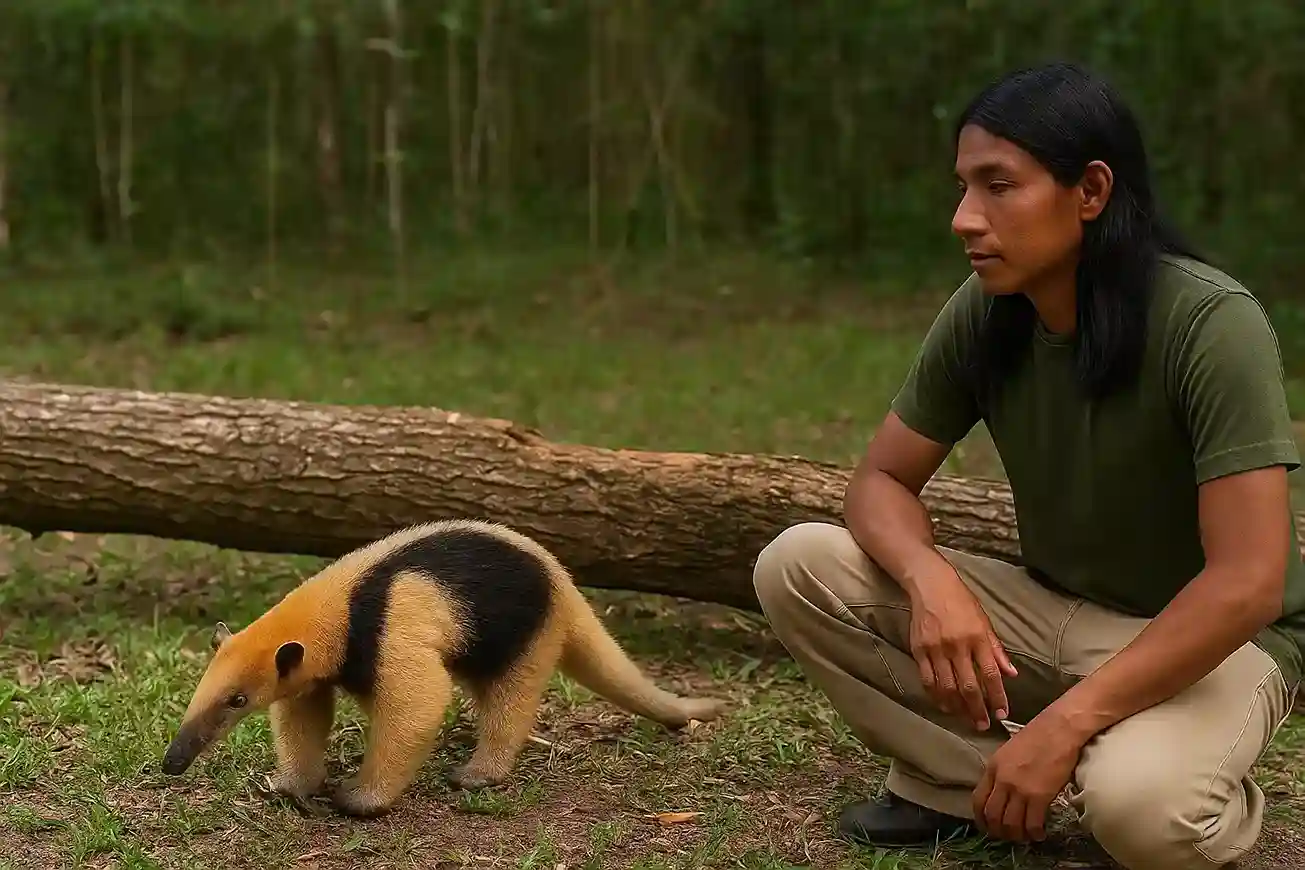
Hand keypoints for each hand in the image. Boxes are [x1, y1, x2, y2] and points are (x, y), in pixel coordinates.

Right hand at [908, 568, 1017, 729]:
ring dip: (956, 707)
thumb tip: (1011, 674)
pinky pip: (927, 679)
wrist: (931, 585)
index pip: (991, 675)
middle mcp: (957, 646)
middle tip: (983, 725)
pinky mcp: (918, 650)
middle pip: (969, 686)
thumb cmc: (962, 602)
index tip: (1002, 714)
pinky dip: (936, 695)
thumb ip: (996, 650)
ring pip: (947, 687)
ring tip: (964, 718)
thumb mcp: (985, 623)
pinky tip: (943, 705)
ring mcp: (936, 649)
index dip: (997, 697)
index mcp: (978, 639)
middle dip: (977, 709)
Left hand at [972, 714, 1084, 841]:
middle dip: (998, 831)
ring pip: (1010, 824)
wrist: (1059, 729)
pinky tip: (1039, 834)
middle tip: (1007, 836)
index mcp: (993, 768)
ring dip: (1016, 835)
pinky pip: (1032, 823)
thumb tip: (1002, 790)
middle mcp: (1002, 781)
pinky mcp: (1039, 796)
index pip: (978, 800)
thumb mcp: (1008, 752)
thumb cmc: (1037, 736)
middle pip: (992, 815)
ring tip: (1024, 836)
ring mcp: (1019, 789)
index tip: (987, 826)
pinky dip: (1034, 833)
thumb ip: (1002, 771)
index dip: (981, 818)